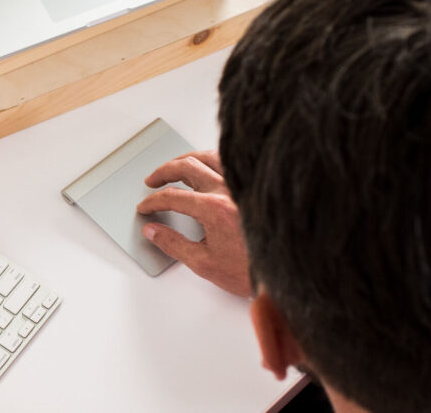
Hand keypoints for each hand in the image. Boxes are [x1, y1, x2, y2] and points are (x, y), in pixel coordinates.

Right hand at [136, 150, 250, 296]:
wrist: (284, 272)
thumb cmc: (251, 270)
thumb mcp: (203, 263)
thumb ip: (173, 243)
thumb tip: (153, 231)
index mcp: (214, 208)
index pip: (173, 196)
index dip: (153, 201)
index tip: (146, 207)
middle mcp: (229, 191)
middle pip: (187, 167)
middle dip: (164, 172)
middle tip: (152, 180)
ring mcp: (243, 187)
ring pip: (209, 157)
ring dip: (187, 159)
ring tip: (175, 166)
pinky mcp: (254, 189)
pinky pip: (230, 163)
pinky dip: (213, 160)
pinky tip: (207, 166)